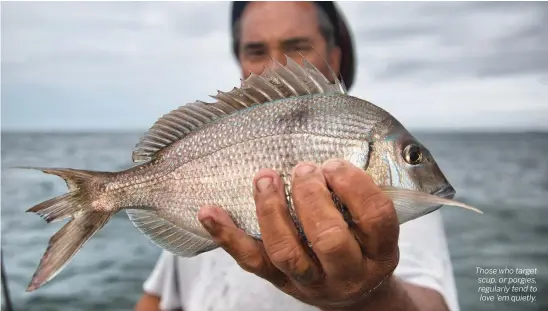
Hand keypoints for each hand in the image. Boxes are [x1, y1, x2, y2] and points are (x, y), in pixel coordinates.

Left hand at [198, 159, 399, 310]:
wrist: (353, 297)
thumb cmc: (363, 247)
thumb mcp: (377, 226)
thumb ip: (363, 194)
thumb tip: (340, 143)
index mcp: (379, 253)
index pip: (375, 218)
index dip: (354, 185)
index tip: (334, 164)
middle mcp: (347, 272)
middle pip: (328, 238)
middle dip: (311, 197)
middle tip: (303, 170)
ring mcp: (309, 281)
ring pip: (286, 251)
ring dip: (271, 210)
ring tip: (265, 177)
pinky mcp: (279, 281)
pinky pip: (251, 260)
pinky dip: (227, 235)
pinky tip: (209, 211)